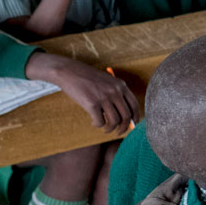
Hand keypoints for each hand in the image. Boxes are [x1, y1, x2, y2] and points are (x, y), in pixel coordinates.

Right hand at [25, 53, 139, 132]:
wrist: (70, 72)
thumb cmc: (88, 79)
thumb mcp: (108, 82)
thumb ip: (117, 95)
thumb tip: (124, 117)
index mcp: (121, 85)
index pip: (134, 105)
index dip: (135, 117)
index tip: (132, 124)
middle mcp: (115, 91)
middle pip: (126, 116)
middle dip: (124, 127)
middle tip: (118, 132)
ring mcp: (104, 97)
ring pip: (114, 121)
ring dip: (110, 128)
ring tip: (105, 128)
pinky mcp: (92, 104)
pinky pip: (100, 121)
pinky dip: (98, 125)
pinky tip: (94, 122)